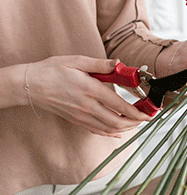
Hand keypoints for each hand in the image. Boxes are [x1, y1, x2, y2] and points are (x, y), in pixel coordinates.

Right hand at [25, 56, 151, 136]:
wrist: (30, 85)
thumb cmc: (52, 70)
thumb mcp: (77, 61)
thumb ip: (101, 64)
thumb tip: (119, 64)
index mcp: (91, 89)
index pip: (120, 106)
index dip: (137, 112)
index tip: (148, 112)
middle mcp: (87, 106)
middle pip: (117, 121)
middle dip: (135, 122)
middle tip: (146, 118)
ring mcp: (81, 116)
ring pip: (108, 129)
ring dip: (125, 128)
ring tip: (136, 123)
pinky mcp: (75, 120)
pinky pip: (96, 131)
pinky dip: (110, 133)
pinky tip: (118, 132)